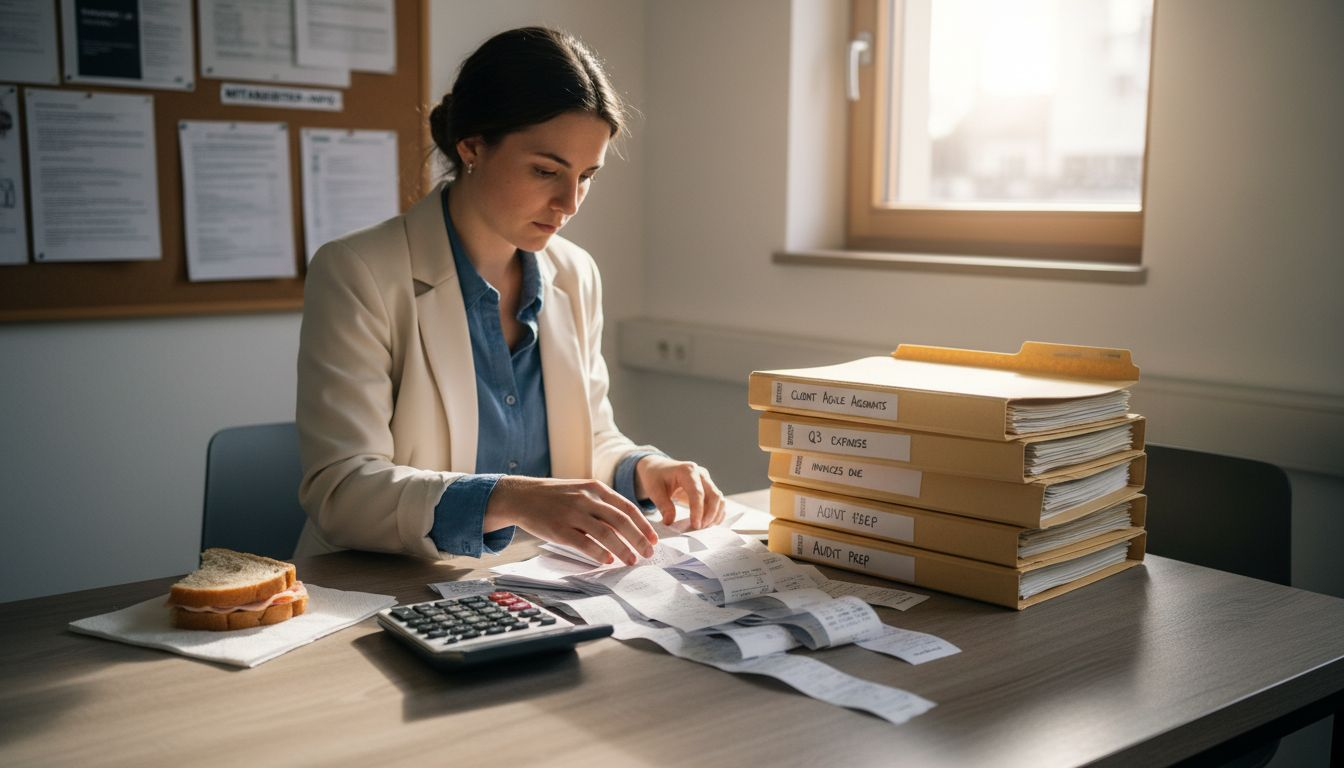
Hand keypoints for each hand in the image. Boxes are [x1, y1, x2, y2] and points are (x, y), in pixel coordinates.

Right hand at [482, 476, 657, 565]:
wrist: (521, 496)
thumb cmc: (554, 496)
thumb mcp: (581, 490)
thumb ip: (602, 504)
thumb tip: (627, 525)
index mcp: (595, 488)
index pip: (627, 507)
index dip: (643, 524)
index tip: (653, 539)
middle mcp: (586, 499)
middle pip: (621, 520)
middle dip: (638, 539)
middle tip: (648, 553)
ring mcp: (572, 513)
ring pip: (605, 533)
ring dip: (622, 549)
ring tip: (631, 560)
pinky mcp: (559, 529)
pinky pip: (584, 543)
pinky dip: (599, 553)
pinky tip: (608, 560)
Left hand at [634, 455, 724, 529]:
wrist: (658, 468)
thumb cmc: (655, 477)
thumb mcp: (654, 490)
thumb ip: (663, 505)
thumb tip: (670, 521)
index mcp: (687, 471)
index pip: (698, 492)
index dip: (698, 510)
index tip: (695, 525)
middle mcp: (700, 474)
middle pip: (714, 495)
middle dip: (710, 514)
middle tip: (699, 528)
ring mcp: (706, 480)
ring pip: (719, 499)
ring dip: (715, 515)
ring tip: (704, 527)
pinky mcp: (708, 487)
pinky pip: (718, 501)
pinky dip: (717, 513)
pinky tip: (709, 524)